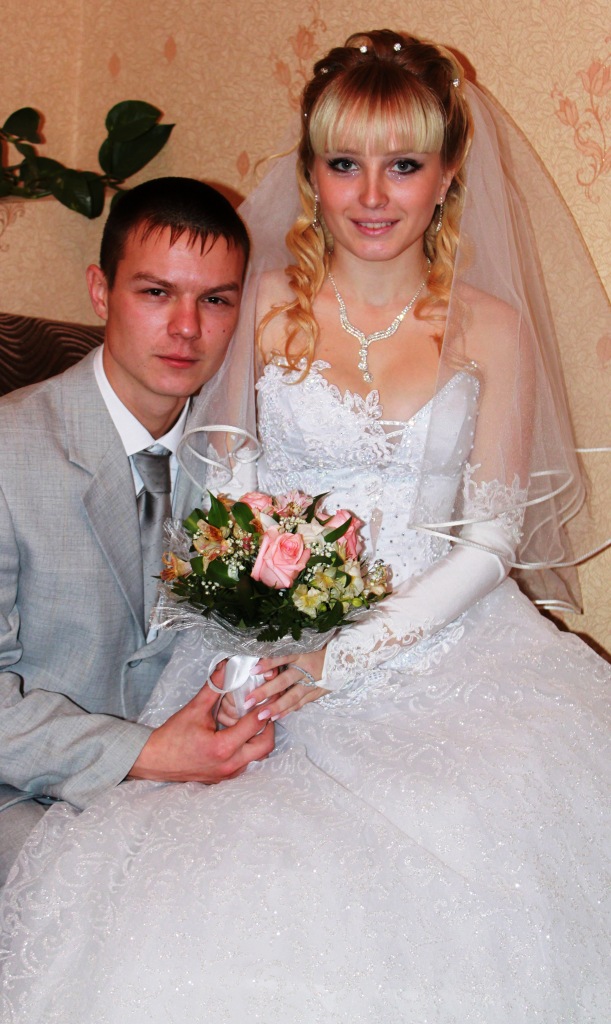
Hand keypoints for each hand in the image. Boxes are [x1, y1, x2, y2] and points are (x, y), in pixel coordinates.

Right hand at [128, 663, 273, 783]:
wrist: (155, 760)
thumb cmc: (172, 736)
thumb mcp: (194, 709)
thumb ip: (214, 687)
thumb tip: (226, 667)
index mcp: (222, 747)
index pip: (255, 724)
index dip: (264, 707)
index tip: (270, 696)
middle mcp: (229, 764)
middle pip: (265, 745)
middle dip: (269, 726)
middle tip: (265, 710)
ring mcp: (228, 774)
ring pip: (258, 756)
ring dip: (260, 738)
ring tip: (254, 720)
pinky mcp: (225, 777)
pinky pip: (246, 763)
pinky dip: (249, 748)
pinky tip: (241, 734)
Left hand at [244, 648, 328, 722]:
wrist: (345, 655)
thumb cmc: (319, 647)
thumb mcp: (306, 644)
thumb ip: (287, 653)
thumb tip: (264, 660)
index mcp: (302, 654)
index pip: (282, 657)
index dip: (268, 663)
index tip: (252, 670)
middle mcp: (306, 669)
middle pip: (284, 681)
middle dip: (266, 692)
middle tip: (249, 701)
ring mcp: (313, 682)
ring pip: (293, 696)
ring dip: (277, 706)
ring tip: (262, 715)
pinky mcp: (318, 691)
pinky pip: (301, 702)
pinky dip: (289, 710)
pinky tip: (277, 717)